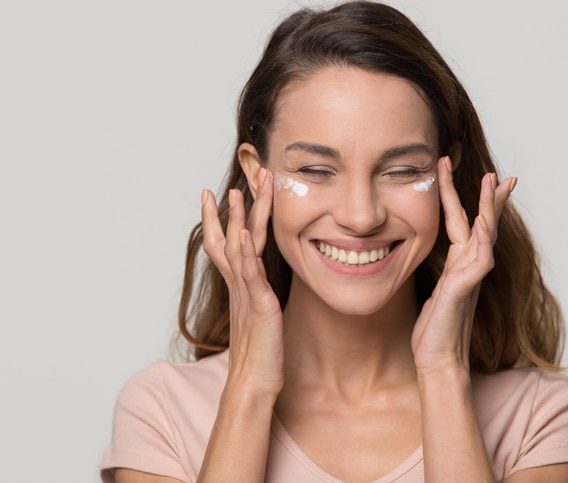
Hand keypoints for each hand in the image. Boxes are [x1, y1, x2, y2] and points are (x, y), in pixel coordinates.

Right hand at [201, 168, 283, 396]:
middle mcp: (239, 286)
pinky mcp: (259, 305)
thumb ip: (257, 297)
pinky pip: (250, 274)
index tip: (215, 195)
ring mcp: (247, 294)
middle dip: (233, 209)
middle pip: (232, 239)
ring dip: (238, 219)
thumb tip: (260, 287)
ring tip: (238, 193)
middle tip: (236, 181)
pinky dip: (245, 251)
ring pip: (240, 249)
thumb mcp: (258, 317)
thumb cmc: (258, 354)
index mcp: (240, 286)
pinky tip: (244, 231)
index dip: (218, 220)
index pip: (225, 245)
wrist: (252, 383)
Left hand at [411, 157, 515, 374]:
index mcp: (458, 265)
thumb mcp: (435, 293)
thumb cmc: (435, 331)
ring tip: (492, 182)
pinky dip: (483, 239)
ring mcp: (469, 277)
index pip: (466, 225)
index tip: (476, 178)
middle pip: (482, 224)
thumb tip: (437, 262)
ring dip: (488, 208)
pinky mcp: (464, 289)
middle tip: (496, 173)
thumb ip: (443, 275)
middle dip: (488, 197)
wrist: (438, 360)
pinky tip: (484, 222)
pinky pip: (479, 259)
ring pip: (484, 235)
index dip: (469, 200)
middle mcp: (468, 267)